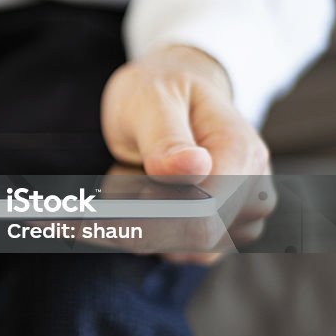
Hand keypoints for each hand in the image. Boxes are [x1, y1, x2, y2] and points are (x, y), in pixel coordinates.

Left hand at [101, 45, 273, 262]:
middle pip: (187, 237)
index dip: (146, 221)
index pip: (203, 215)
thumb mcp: (153, 98)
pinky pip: (170, 248)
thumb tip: (193, 168)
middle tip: (87, 192)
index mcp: (242, 155)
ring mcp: (238, 218)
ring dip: (131, 221)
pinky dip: (134, 228)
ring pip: (173, 246)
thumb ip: (168, 136)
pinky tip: (123, 192)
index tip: (83, 220)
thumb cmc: (162, 88)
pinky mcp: (215, 233)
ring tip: (120, 172)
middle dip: (131, 219)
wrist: (175, 90)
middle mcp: (251, 192)